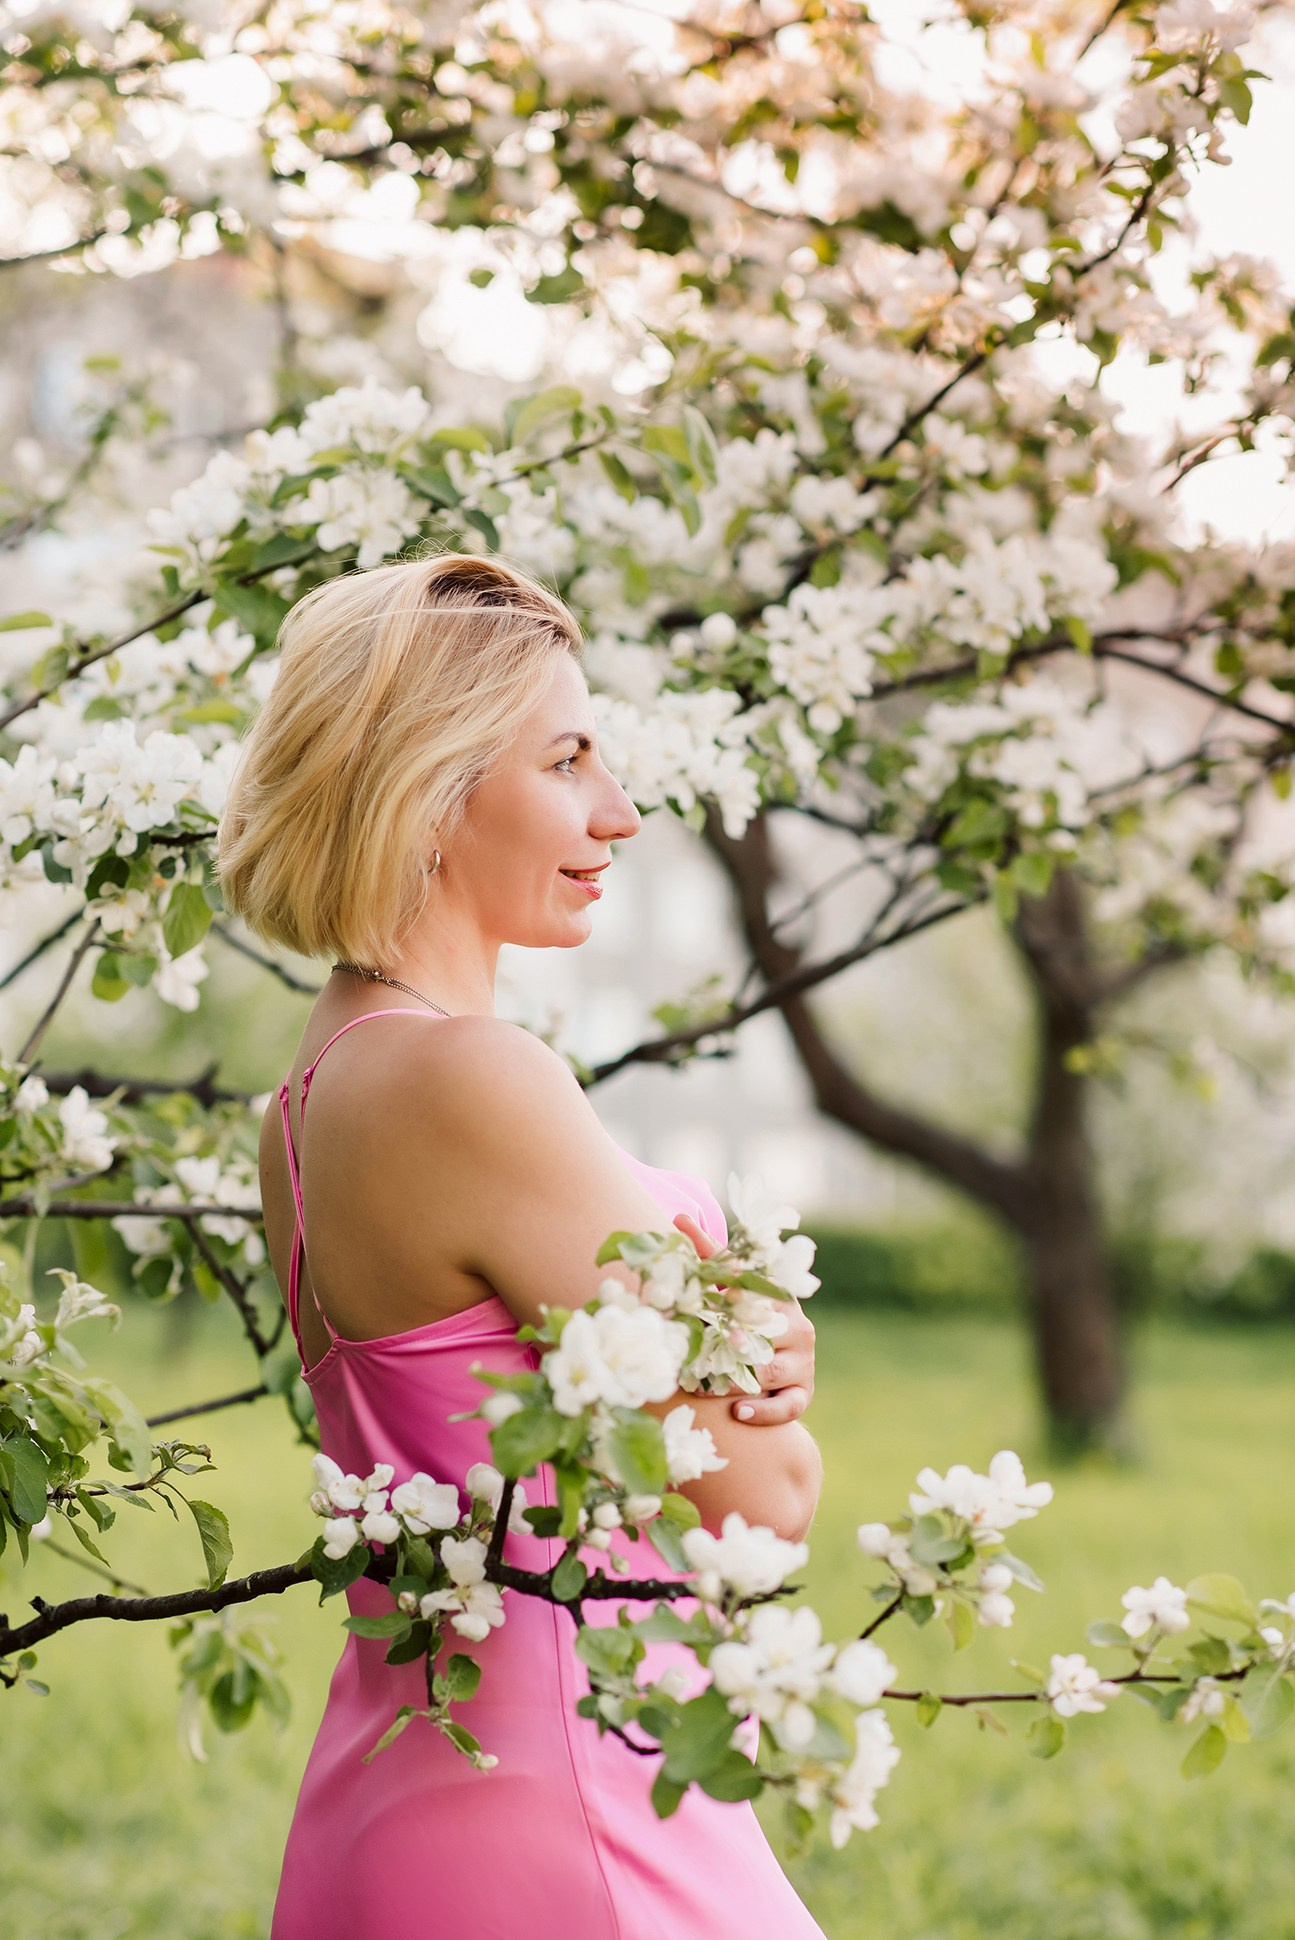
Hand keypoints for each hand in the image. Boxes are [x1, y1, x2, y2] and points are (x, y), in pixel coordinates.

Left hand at [672, 1211, 814, 1425]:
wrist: (781, 1362)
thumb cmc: (747, 1319)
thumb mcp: (734, 1289)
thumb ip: (710, 1257)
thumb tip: (677, 1216)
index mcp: (780, 1297)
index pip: (755, 1282)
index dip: (729, 1275)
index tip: (716, 1280)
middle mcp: (797, 1327)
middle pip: (763, 1333)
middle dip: (727, 1341)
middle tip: (693, 1350)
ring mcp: (803, 1362)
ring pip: (769, 1371)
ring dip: (735, 1380)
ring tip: (704, 1388)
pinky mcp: (803, 1393)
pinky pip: (786, 1406)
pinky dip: (762, 1411)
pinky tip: (737, 1412)